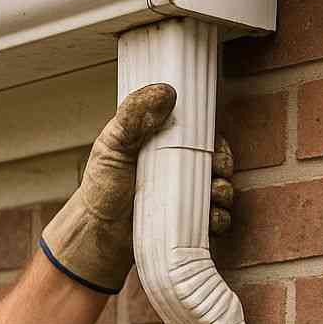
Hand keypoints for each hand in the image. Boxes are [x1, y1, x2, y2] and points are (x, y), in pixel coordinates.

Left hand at [40, 83, 233, 294]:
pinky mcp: (186, 224)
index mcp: (166, 145)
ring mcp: (184, 198)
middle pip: (218, 162)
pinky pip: (215, 221)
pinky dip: (220, 220)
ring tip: (215, 197)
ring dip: (225, 193)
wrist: (97, 231)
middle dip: (224, 166)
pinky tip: (211, 220)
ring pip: (221, 190)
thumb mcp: (113, 144)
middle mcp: (179, 170)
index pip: (203, 135)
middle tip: (217, 174)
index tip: (214, 147)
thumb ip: (133, 117)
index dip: (214, 140)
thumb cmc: (102, 186)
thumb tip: (166, 92)